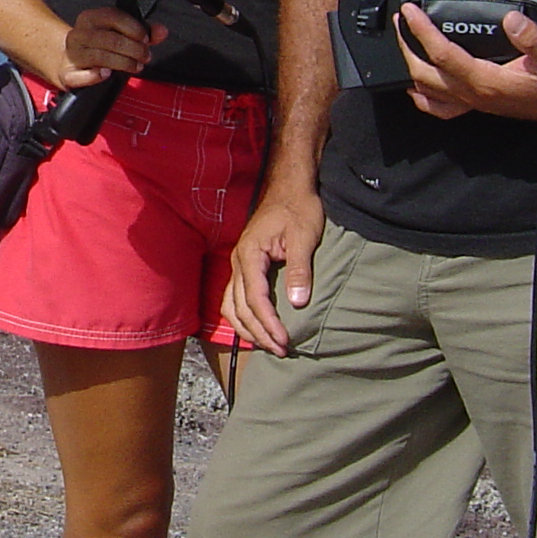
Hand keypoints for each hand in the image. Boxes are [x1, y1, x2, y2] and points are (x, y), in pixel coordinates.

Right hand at [53, 9, 163, 91]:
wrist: (66, 61)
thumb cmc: (98, 46)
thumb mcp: (118, 34)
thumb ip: (143, 32)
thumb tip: (162, 31)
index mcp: (90, 18)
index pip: (113, 16)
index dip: (134, 28)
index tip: (146, 39)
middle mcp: (79, 34)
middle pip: (110, 39)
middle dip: (134, 49)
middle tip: (146, 56)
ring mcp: (72, 54)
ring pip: (100, 57)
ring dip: (124, 63)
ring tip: (136, 66)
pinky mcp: (67, 73)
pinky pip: (80, 76)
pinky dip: (95, 76)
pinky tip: (107, 74)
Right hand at [224, 187, 322, 357]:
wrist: (289, 187)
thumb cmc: (297, 208)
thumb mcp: (303, 237)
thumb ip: (299, 271)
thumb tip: (298, 303)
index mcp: (250, 254)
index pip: (255, 299)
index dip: (269, 323)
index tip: (285, 340)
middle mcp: (238, 262)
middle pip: (241, 308)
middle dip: (259, 333)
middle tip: (281, 350)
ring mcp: (238, 264)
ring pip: (232, 306)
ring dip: (248, 329)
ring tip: (268, 344)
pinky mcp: (245, 266)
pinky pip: (236, 298)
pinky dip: (244, 316)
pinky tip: (257, 327)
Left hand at [397, 4, 536, 124]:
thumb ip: (532, 37)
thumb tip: (511, 20)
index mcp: (485, 80)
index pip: (441, 53)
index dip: (421, 30)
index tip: (410, 11)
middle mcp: (473, 94)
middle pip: (424, 73)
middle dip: (406, 47)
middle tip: (401, 22)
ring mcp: (473, 102)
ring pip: (427, 92)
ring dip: (410, 68)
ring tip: (403, 43)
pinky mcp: (478, 105)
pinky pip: (441, 107)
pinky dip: (423, 95)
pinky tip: (416, 84)